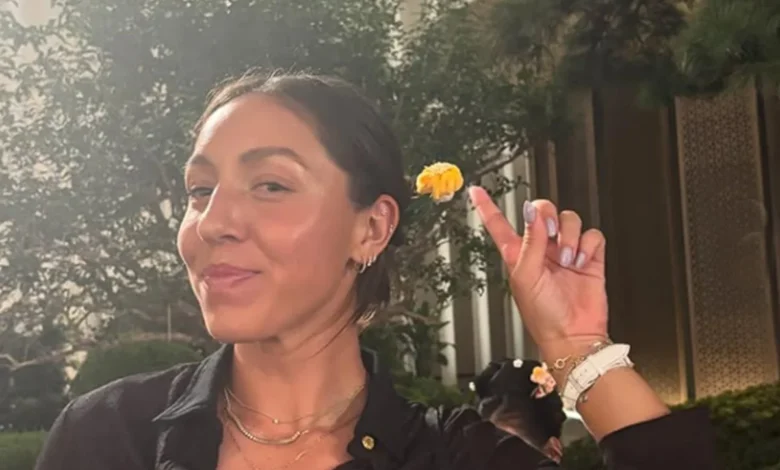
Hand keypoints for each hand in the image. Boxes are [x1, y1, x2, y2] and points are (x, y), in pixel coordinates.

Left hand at [468, 186, 607, 358]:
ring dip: (570, 236)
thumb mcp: (526, 276)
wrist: (573, 335)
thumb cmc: (543, 315)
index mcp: (518, 253)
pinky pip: (592, 235)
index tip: (476, 191)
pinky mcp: (590, 258)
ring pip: (570, 219)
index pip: (499, 224)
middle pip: (543, 210)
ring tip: (568, 259)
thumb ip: (530, 241)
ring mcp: (566, 251)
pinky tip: (582, 261)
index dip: (487, 206)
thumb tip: (531, 211)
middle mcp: (542, 249)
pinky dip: (588, 245)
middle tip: (550, 231)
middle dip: (548, 215)